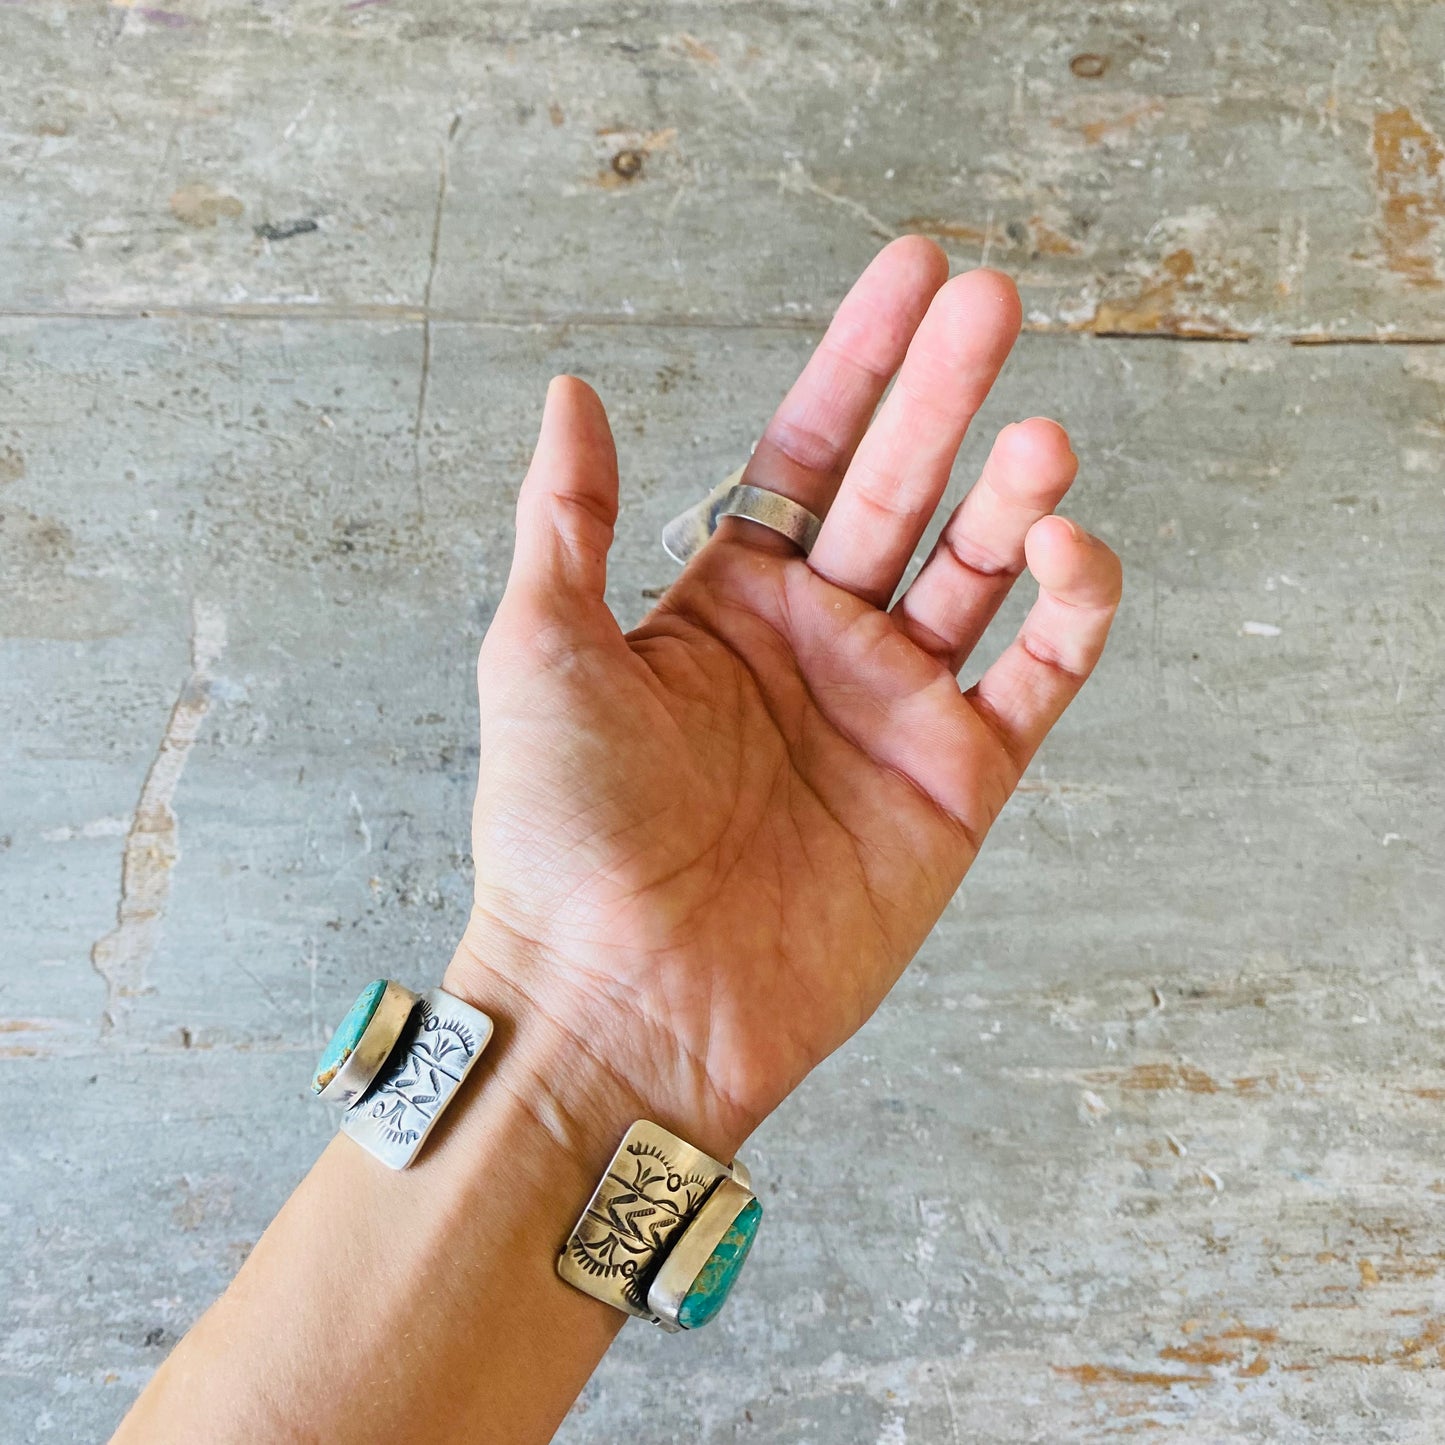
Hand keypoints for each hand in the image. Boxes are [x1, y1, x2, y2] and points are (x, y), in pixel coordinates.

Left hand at [446, 237, 1120, 1160]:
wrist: (620, 1002)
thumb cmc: (561, 836)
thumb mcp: (539, 651)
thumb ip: (567, 520)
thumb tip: (570, 392)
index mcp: (728, 602)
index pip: (809, 450)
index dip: (861, 361)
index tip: (912, 273)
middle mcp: (818, 643)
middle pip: (904, 491)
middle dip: (947, 396)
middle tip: (991, 302)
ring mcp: (891, 711)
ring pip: (980, 575)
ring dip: (1017, 498)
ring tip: (1039, 438)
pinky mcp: (953, 786)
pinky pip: (1034, 681)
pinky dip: (1067, 615)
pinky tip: (1066, 554)